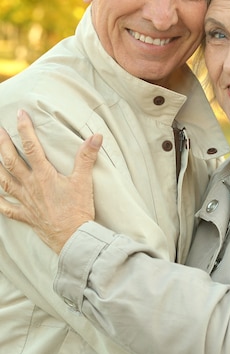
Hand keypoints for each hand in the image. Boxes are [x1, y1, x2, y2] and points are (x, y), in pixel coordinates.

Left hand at [0, 110, 101, 252]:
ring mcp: (25, 201)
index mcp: (44, 175)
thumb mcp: (84, 181)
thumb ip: (87, 157)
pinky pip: (6, 207)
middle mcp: (30, 186)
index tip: (20, 114)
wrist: (73, 238)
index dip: (24, 129)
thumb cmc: (78, 210)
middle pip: (10, 161)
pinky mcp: (25, 215)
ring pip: (4, 181)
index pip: (30, 146)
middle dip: (2, 144)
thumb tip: (96, 136)